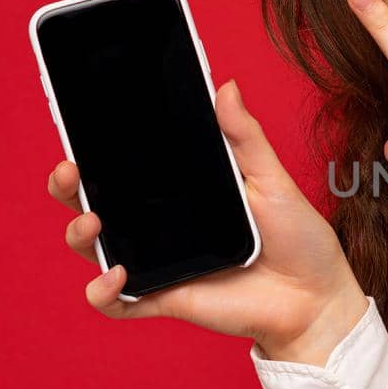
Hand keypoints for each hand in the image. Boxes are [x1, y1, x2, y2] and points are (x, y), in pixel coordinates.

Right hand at [45, 80, 368, 364]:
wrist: (318, 296)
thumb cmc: (298, 238)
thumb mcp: (273, 180)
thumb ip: (245, 138)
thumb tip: (226, 86)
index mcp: (181, 190)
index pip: (125, 165)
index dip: (94, 147)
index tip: (77, 122)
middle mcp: (161, 224)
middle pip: (96, 202)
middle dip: (69, 186)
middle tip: (70, 170)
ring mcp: (160, 262)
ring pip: (97, 249)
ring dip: (79, 233)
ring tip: (93, 222)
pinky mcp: (166, 297)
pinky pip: (119, 302)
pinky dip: (104, 293)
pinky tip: (118, 276)